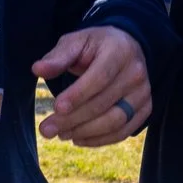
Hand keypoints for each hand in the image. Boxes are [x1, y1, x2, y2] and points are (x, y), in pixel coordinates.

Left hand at [35, 26, 150, 145]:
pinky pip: (124, 131)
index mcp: (119, 51)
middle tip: (46, 129)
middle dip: (73, 119)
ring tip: (61, 134)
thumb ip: (58, 57)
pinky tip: (78, 138)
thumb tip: (37, 69)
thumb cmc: (95, 46)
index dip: (78, 95)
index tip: (56, 108)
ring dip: (85, 132)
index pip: (100, 77)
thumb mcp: (76, 42)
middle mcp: (136, 72)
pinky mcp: (145, 109)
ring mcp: (143, 93)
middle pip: (104, 103)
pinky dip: (100, 140)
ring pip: (115, 121)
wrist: (126, 47)